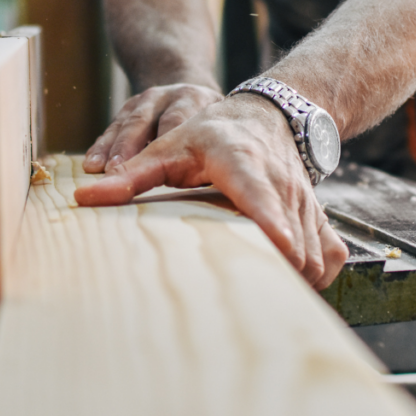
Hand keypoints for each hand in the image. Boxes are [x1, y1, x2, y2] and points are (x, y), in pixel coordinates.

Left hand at [74, 94, 348, 289]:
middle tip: (248, 299)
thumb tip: (84, 200)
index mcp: (243, 165)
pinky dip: (318, 273)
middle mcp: (281, 185)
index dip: (275, 225)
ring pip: (316, 253)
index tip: (281, 250)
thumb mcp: (168, 147)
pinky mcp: (318, 215)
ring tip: (263, 298)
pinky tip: (290, 281)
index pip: (264, 196)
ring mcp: (305, 202)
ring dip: (295, 279)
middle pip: (295, 240)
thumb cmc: (214, 134)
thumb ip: (130, 176)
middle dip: (280, 272)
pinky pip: (332, 255)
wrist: (268, 115)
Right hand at [83, 83, 223, 173]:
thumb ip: (215, 149)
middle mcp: (168, 96)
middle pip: (144, 122)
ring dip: (110, 148)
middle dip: (129, 147)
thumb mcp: (220, 129)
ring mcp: (146, 100)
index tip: (154, 167)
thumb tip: (220, 180)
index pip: (176, 121)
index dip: (163, 143)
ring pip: (125, 124)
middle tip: (118, 171)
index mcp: (194, 99)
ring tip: (98, 169)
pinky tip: (91, 165)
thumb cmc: (212, 124)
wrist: (191, 88)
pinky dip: (101, 147)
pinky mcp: (129, 107)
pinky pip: (113, 127)